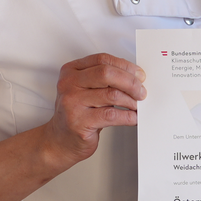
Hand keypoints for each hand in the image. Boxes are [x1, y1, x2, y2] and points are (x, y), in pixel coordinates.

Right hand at [39, 53, 146, 167]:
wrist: (59, 140)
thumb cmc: (77, 114)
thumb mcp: (85, 90)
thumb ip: (103, 80)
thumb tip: (134, 78)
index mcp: (71, 71)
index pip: (102, 59)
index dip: (124, 66)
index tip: (139, 75)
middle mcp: (69, 84)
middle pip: (106, 73)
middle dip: (130, 82)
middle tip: (141, 91)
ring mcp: (72, 103)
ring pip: (111, 94)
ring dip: (131, 101)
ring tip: (137, 106)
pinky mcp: (79, 122)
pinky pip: (111, 115)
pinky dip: (128, 116)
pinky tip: (133, 118)